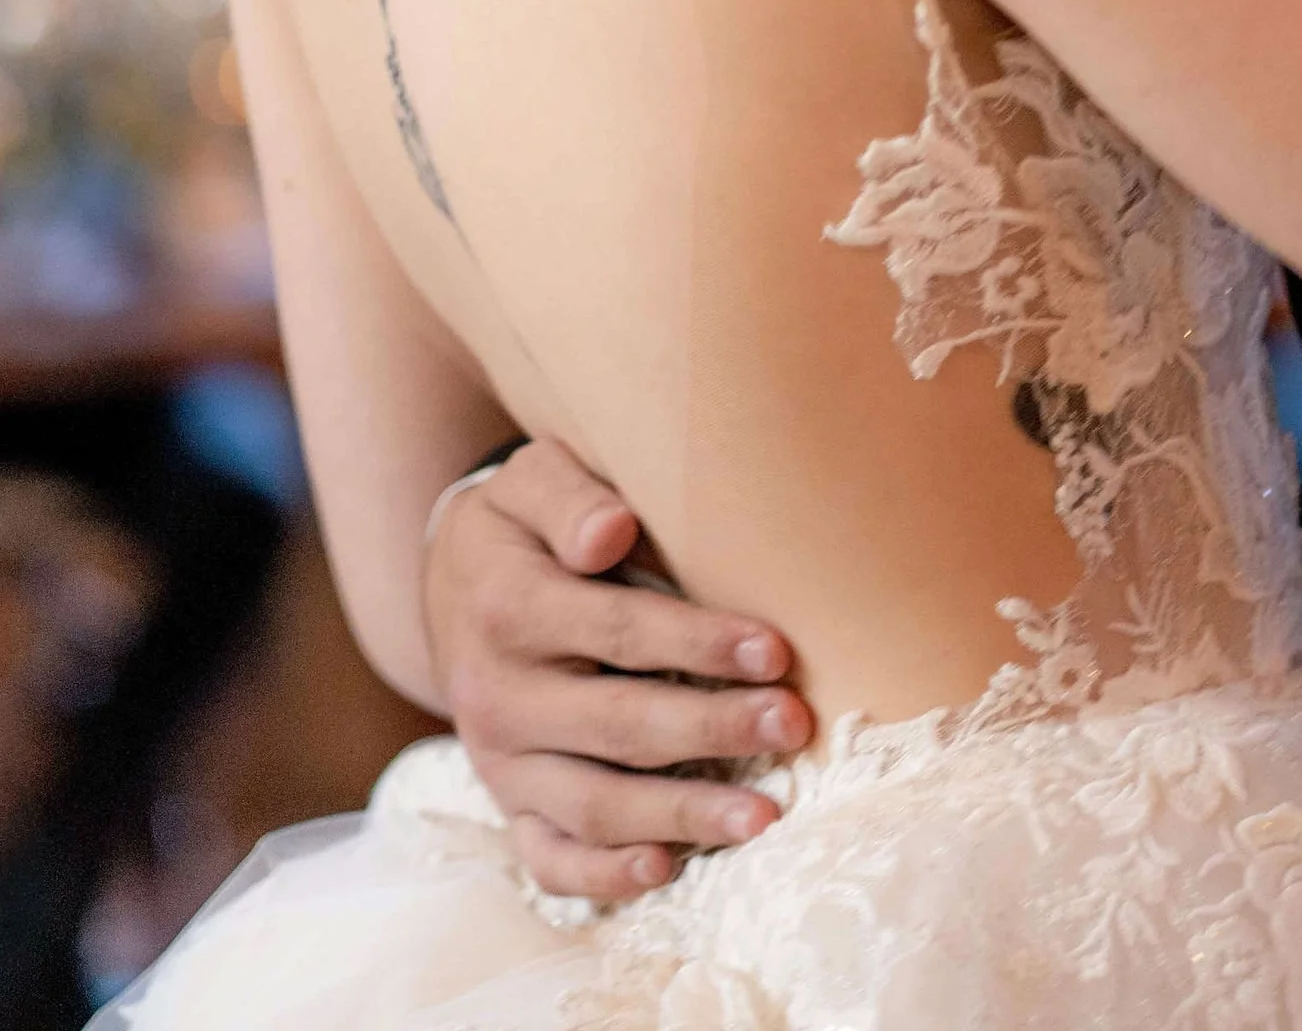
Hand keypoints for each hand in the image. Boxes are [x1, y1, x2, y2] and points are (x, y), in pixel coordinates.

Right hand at [422, 435, 811, 900]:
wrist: (454, 585)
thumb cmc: (522, 525)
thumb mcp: (533, 481)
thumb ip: (571, 499)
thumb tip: (612, 531)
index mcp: (507, 605)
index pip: (615, 630)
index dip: (698, 643)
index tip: (775, 650)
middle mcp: (498, 694)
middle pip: (616, 724)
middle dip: (711, 729)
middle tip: (791, 725)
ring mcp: (501, 761)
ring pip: (593, 805)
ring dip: (681, 814)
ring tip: (762, 816)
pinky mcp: (509, 805)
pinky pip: (550, 857)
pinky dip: (605, 875)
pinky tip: (667, 868)